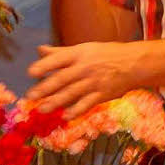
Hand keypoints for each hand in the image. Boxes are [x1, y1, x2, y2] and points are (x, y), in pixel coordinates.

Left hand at [25, 40, 143, 117]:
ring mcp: (93, 82)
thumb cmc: (105, 54)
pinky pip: (87, 103)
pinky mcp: (102, 95)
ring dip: (56, 102)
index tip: (31, 73)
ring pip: (72, 93)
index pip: (58, 59)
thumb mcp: (83, 49)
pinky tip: (66, 116)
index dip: (44, 66)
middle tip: (30, 96)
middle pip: (62, 79)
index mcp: (78, 54)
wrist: (133, 63)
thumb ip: (60, 52)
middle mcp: (85, 68)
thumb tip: (40, 50)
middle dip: (45, 88)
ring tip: (42, 109)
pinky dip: (76, 110)